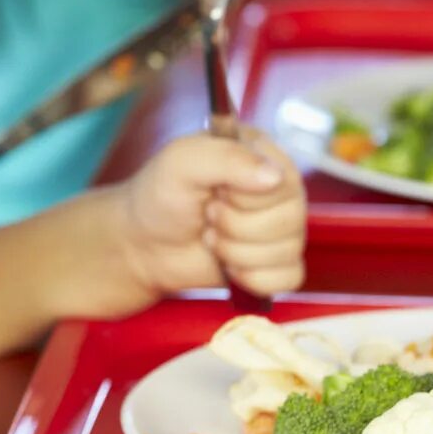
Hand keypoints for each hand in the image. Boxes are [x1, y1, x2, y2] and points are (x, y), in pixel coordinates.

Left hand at [116, 131, 306, 304]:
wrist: (143, 245)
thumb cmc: (160, 196)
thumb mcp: (181, 162)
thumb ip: (226, 157)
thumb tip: (275, 176)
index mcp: (264, 155)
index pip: (284, 179)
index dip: (244, 195)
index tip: (215, 190)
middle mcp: (281, 189)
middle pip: (289, 219)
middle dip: (235, 225)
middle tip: (208, 214)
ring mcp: (284, 228)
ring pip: (286, 251)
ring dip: (235, 252)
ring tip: (211, 237)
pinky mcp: (278, 264)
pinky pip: (287, 278)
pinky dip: (250, 278)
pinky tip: (229, 264)